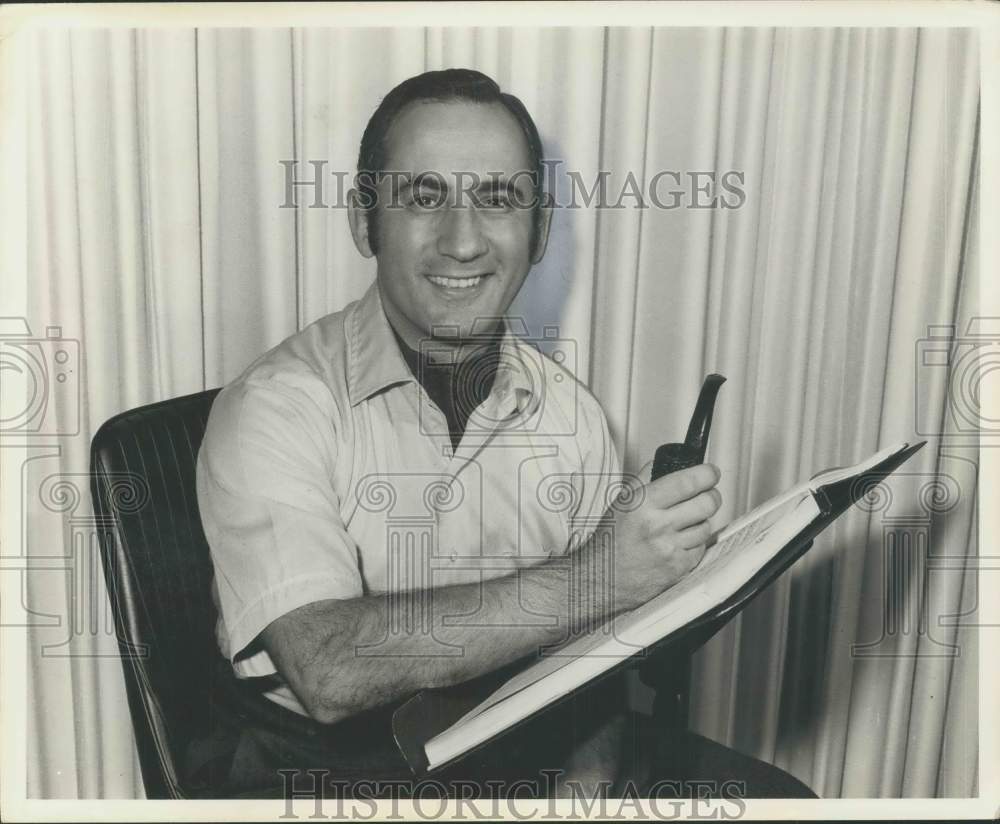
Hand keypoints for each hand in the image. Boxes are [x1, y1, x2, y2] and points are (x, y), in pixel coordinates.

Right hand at [607, 462, 721, 610]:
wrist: (602, 580)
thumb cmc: (609, 541)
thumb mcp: (620, 503)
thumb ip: (643, 479)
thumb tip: (662, 463)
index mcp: (643, 505)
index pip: (688, 482)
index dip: (707, 474)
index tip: (711, 473)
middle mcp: (658, 526)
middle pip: (706, 503)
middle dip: (711, 495)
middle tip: (707, 494)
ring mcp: (670, 549)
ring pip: (707, 526)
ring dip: (702, 520)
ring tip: (688, 521)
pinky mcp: (679, 568)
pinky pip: (701, 548)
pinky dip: (696, 542)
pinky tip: (681, 541)